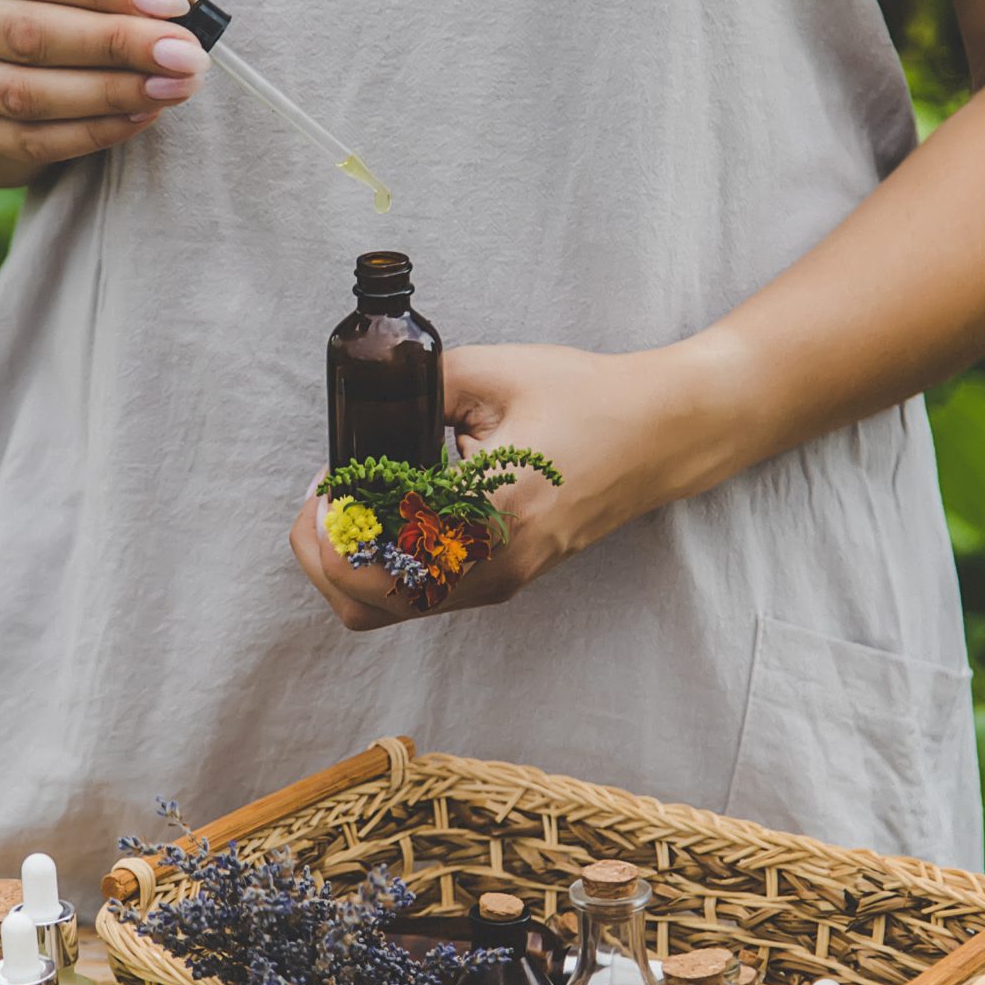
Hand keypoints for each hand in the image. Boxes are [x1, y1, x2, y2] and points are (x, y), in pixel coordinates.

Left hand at [289, 341, 741, 630]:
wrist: (659, 432)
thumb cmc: (585, 398)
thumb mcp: (489, 374)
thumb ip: (414, 389)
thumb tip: (358, 408)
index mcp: (486, 517)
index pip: (369, 563)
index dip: (325, 526)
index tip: (325, 479)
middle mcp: (492, 567)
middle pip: (365, 604)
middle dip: (324, 554)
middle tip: (326, 496)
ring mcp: (500, 582)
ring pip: (390, 610)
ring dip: (353, 566)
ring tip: (353, 505)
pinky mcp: (505, 580)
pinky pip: (423, 597)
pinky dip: (386, 568)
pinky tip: (389, 516)